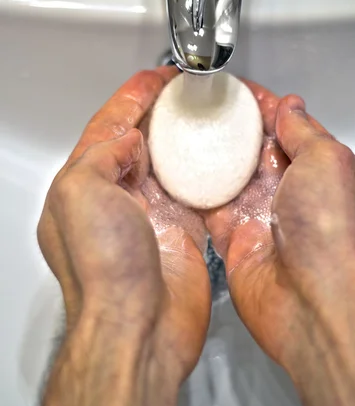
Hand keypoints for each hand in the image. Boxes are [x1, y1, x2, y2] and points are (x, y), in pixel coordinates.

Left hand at [38, 67, 210, 382]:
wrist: (139, 328)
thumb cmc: (105, 272)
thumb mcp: (80, 193)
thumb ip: (102, 153)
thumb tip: (132, 142)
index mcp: (85, 184)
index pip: (110, 124)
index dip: (135, 96)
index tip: (159, 78)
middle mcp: (116, 197)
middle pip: (142, 140)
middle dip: (164, 112)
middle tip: (189, 92)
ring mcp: (150, 214)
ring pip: (171, 163)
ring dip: (188, 139)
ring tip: (209, 117)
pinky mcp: (180, 231)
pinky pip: (196, 191)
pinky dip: (209, 172)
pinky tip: (223, 158)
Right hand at [205, 83, 354, 369]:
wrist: (311, 302)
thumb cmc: (333, 237)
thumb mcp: (328, 162)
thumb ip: (304, 132)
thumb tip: (290, 109)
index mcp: (324, 173)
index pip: (292, 128)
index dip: (267, 107)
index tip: (242, 92)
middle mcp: (294, 195)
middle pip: (258, 151)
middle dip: (235, 129)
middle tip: (208, 108)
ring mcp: (264, 217)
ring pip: (232, 177)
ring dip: (212, 157)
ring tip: (188, 131)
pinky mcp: (237, 240)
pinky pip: (211, 208)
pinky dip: (196, 190)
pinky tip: (180, 171)